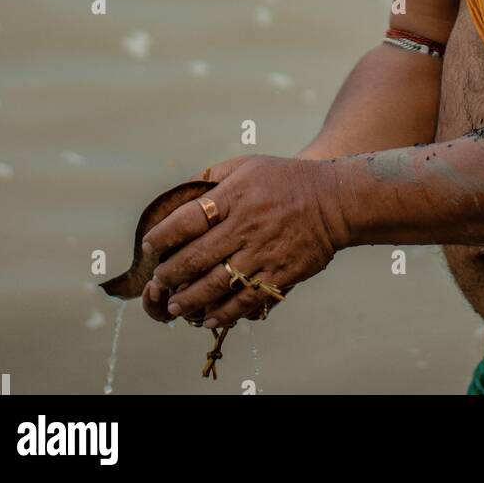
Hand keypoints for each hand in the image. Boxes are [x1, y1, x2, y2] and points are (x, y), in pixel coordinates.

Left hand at [139, 155, 344, 329]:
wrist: (335, 200)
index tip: (148, 246)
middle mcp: (246, 225)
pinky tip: (208, 317)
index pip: (187, 219)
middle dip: (170, 273)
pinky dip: (223, 313)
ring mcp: (263, 253)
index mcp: (235, 196)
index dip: (162, 236)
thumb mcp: (249, 165)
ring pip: (216, 284)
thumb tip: (184, 191)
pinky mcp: (279, 274)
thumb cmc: (287, 179)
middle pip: (196, 257)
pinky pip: (246, 300)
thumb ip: (215, 176)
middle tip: (158, 281)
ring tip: (175, 306)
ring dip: (189, 299)